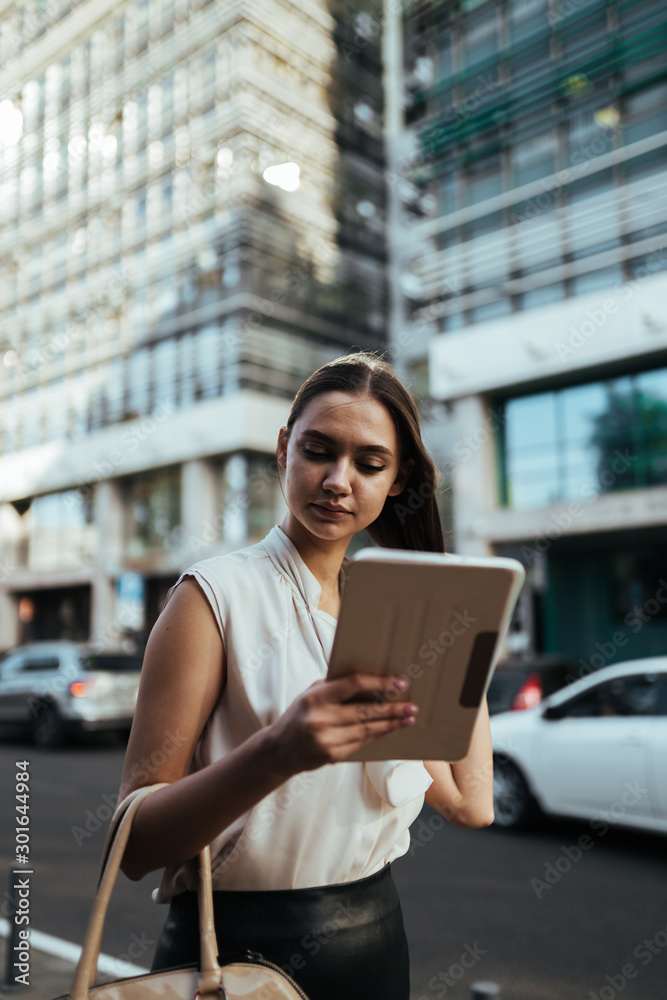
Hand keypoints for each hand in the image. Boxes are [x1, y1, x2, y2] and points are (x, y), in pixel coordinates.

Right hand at [269, 673, 418, 774]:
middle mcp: (320, 718)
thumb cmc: (300, 714)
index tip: (398, 683)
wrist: (280, 750)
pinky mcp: (332, 756)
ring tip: (408, 718)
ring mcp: (326, 739)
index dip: (378, 683)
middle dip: (392, 708)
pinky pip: (362, 743)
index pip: (353, 685)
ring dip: (390, 723)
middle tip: (412, 705)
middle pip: (365, 711)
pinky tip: (391, 729)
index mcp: (315, 697)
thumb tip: (371, 679)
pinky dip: (379, 735)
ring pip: (367, 729)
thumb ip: (335, 686)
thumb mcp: (311, 694)